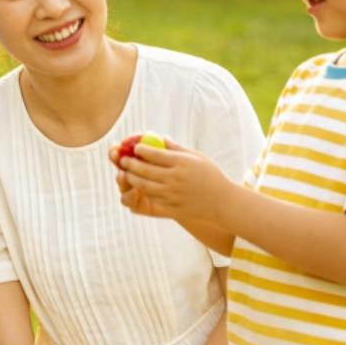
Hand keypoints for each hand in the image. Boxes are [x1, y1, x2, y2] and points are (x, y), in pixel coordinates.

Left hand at [111, 139, 231, 223]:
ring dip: (132, 178)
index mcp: (182, 163)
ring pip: (144, 185)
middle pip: (145, 170)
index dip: (141, 149)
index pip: (155, 154)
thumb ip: (177, 148)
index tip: (135, 146)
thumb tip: (161, 137)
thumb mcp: (197, 157)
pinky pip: (151, 197)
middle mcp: (176, 178)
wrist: (222, 202)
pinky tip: (138, 185)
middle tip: (123, 159)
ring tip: (125, 172)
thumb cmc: (210, 175)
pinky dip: (142, 190)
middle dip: (131, 163)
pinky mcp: (171, 206)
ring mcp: (172, 194)